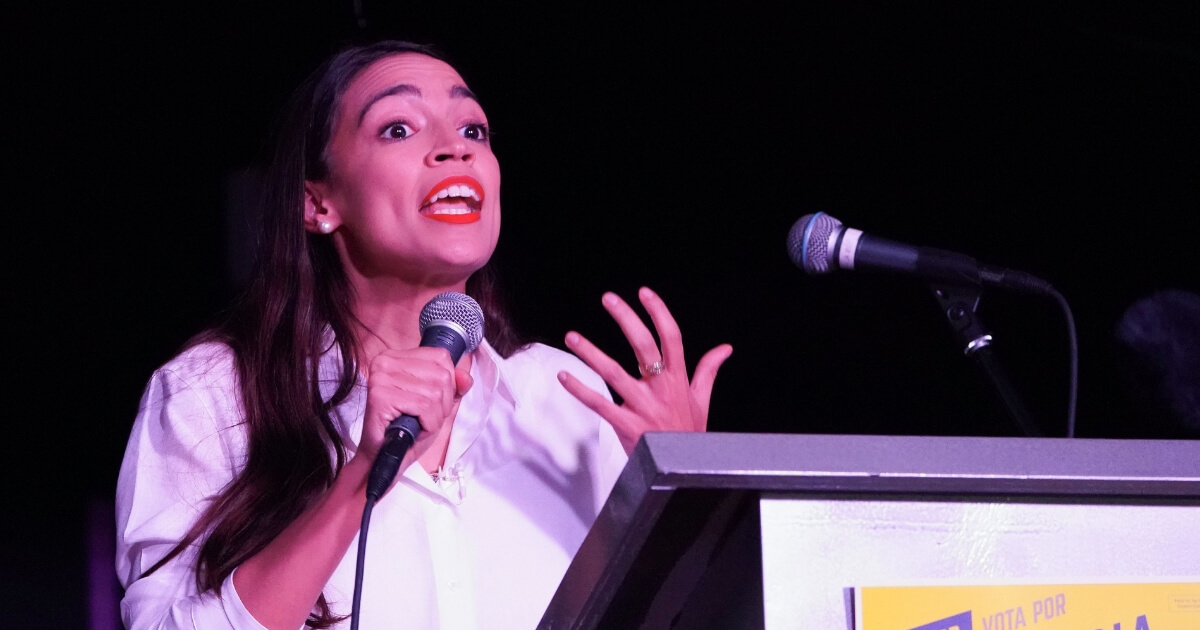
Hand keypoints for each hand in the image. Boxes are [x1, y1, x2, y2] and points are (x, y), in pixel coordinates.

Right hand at [355, 347, 472, 470]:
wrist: (383, 457)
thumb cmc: (407, 428)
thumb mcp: (436, 403)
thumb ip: (453, 387)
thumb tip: (465, 378)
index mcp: (396, 356)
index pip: (441, 356)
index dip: (446, 384)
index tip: (430, 401)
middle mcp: (385, 361)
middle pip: (441, 375)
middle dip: (441, 403)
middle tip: (423, 417)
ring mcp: (381, 377)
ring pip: (435, 392)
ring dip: (434, 416)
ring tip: (417, 423)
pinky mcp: (380, 396)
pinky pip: (424, 406)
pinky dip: (428, 423)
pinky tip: (414, 428)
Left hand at [558, 287, 732, 453]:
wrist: (682, 470)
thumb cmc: (688, 433)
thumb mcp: (702, 400)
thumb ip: (709, 370)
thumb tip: (725, 348)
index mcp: (678, 379)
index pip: (671, 338)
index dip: (659, 313)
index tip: (644, 293)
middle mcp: (660, 388)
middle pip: (643, 346)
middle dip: (626, 319)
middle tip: (609, 299)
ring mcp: (643, 406)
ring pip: (614, 373)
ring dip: (591, 353)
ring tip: (572, 336)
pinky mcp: (626, 424)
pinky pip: (599, 404)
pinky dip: (579, 389)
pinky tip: (564, 377)